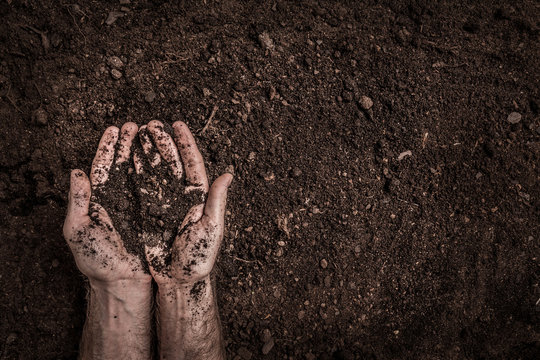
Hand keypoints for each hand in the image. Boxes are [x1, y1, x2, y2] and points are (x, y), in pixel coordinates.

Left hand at [63, 123, 149, 284]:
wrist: (123, 281)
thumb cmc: (98, 260)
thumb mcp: (78, 229)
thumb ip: (77, 200)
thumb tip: (76, 172)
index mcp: (100, 198)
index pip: (103, 166)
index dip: (107, 147)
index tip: (113, 129)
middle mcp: (121, 198)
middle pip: (125, 163)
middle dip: (129, 142)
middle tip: (135, 125)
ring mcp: (139, 204)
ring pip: (144, 171)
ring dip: (147, 151)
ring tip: (151, 131)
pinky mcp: (156, 212)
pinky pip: (160, 188)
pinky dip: (162, 171)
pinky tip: (165, 157)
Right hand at [134, 120, 231, 286]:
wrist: (178, 281)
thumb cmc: (199, 258)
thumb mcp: (211, 229)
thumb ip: (217, 201)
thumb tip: (229, 174)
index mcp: (199, 197)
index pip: (192, 163)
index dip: (185, 143)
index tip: (177, 124)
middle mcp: (181, 196)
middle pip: (170, 162)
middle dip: (162, 142)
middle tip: (151, 124)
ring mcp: (163, 203)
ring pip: (154, 172)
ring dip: (147, 152)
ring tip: (137, 133)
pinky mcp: (148, 213)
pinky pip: (140, 189)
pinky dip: (134, 173)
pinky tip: (127, 159)